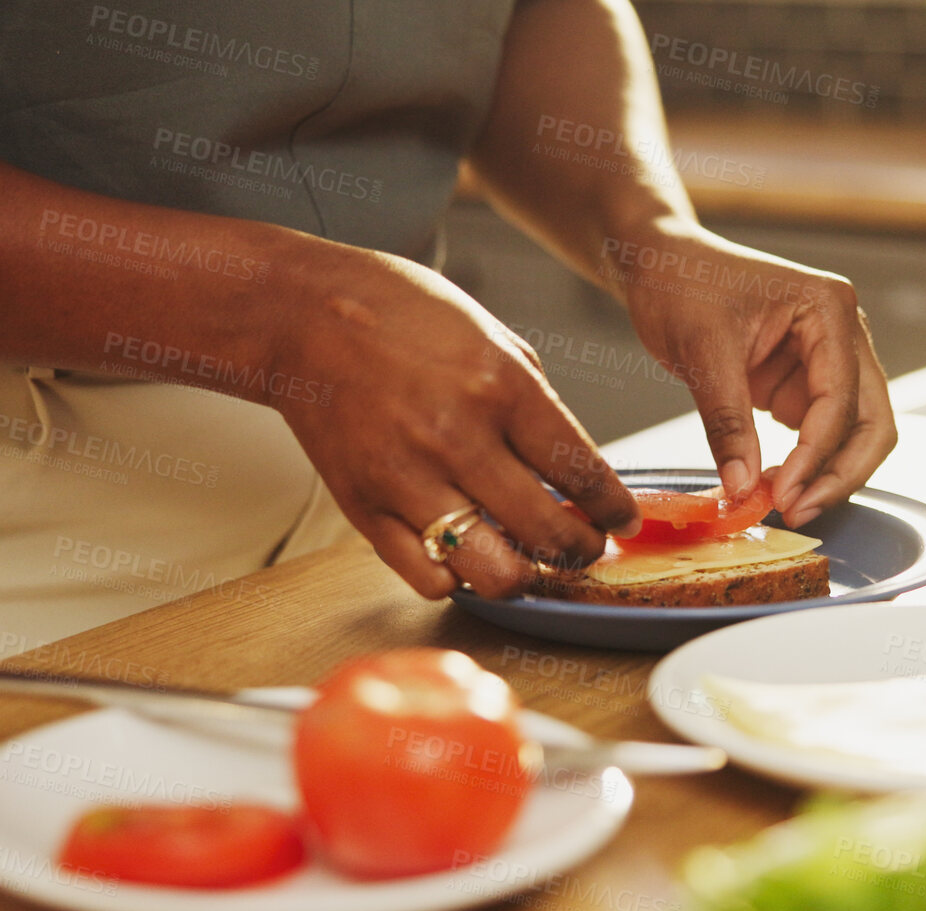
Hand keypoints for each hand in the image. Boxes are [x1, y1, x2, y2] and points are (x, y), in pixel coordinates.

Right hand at [267, 245, 638, 598]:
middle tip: (582, 546)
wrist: (303, 315)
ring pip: (494, 573)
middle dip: (581, 551)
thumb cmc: (399, 316)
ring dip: (524, 575)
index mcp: (500, 387)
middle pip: (548, 534)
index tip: (622, 522)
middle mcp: (457, 438)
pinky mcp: (365, 509)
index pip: (583, 473)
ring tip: (527, 559)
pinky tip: (466, 553)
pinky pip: (429, 579)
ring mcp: (408, 479)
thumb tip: (574, 470)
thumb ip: (536, 407)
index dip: (615, 510)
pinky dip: (458, 576)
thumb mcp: (494, 337)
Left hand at [610, 223, 897, 526]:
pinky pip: (821, 433)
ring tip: (783, 505)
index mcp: (829, 308)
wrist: (656, 263)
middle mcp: (842, 333)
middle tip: (798, 512)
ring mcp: (828, 359)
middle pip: (872, 421)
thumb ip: (726, 421)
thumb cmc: (679, 282)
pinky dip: (807, 465)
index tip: (783, 497)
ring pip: (855, 433)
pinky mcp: (804, 382)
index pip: (842, 399)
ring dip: (828, 473)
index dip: (816, 455)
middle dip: (840, 473)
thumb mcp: (700, 351)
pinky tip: (774, 487)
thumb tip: (743, 485)